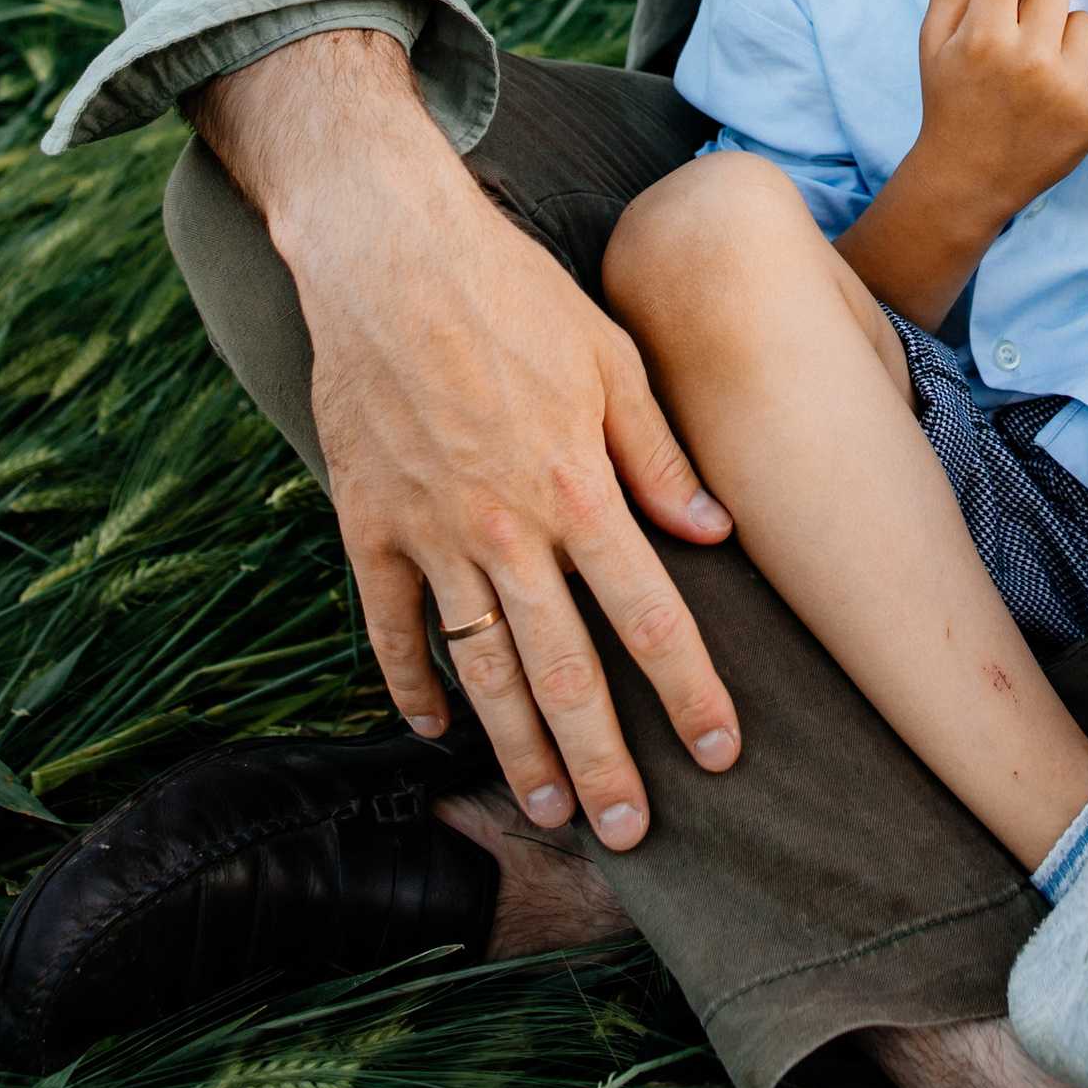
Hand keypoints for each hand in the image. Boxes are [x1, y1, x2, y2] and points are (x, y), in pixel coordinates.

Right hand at [199, 31, 738, 850]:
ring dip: (515, 747)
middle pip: (566, 673)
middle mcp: (507, 529)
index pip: (651, 617)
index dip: (689, 694)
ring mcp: (431, 534)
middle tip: (631, 836)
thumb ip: (660, 453)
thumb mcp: (611, 355)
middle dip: (604, 763)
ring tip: (546, 810)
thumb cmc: (513, 292)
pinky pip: (390, 627)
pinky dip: (407, 685)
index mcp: (578, 488)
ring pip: (479, 670)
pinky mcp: (368, 524)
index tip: (719, 755)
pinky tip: (432, 730)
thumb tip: (714, 531)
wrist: (386, 251)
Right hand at [912, 0, 1087, 234]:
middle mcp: (1026, 61)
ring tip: (1038, 73)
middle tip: (1014, 41)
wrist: (970, 180)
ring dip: (1065, 37)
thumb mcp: (936, 42)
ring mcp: (1066, 89)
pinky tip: (1064, 92)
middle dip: (1036, 3)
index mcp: (982, 38)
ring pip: (1086, 20)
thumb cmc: (950, 100)